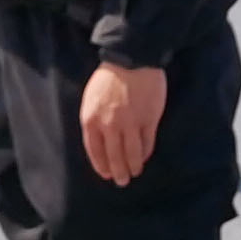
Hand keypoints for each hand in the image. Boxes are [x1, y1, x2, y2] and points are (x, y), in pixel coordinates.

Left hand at [78, 62, 168, 185]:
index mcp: (91, 120)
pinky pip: (147, 142)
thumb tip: (101, 142)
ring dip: (133, 167)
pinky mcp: (149, 119)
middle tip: (122, 181)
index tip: (106, 174)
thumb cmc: (109, 77)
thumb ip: (94, 120)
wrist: (132, 58)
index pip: (95, 151)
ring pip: (131, 153)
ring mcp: (131, 123)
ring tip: (135, 173)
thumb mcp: (91, 98)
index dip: (101, 165)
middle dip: (118, 172)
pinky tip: (145, 156)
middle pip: (114, 156)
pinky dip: (146, 152)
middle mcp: (110, 125)